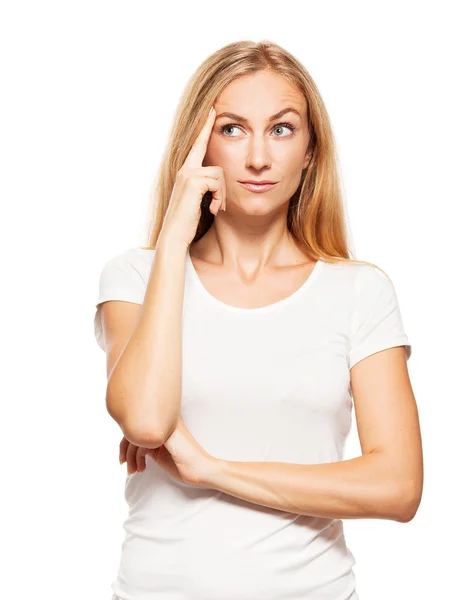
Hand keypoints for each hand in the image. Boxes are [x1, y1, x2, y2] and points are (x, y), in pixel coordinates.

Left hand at [119, 417, 218, 487]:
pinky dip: (137, 458)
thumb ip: (149, 442)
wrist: (201, 470)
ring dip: (130, 457)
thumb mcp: (160, 450)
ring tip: (133, 471)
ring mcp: (165, 426)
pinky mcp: (165, 436)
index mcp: (164, 421)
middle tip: (123, 464)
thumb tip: (128, 444)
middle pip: (133, 427)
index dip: (126, 442)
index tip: (124, 459)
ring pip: (135, 436)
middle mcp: (164, 420)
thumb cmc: (182, 462)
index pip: (137, 424)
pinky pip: (141, 443)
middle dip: (124, 448)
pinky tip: (141, 468)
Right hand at [159, 105, 226, 247]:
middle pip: (217, 166)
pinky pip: (218, 182)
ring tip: (215, 210)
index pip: (198, 145)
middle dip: (222, 189)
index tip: (213, 109)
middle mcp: (185, 169)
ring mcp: (187, 174)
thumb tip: (220, 184)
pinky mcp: (193, 181)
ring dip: (222, 195)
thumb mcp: (200, 202)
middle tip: (218, 207)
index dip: (205, 127)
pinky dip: (219, 197)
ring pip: (220, 175)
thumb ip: (207, 189)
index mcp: (186, 172)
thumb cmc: (187, 223)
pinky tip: (214, 210)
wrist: (175, 236)